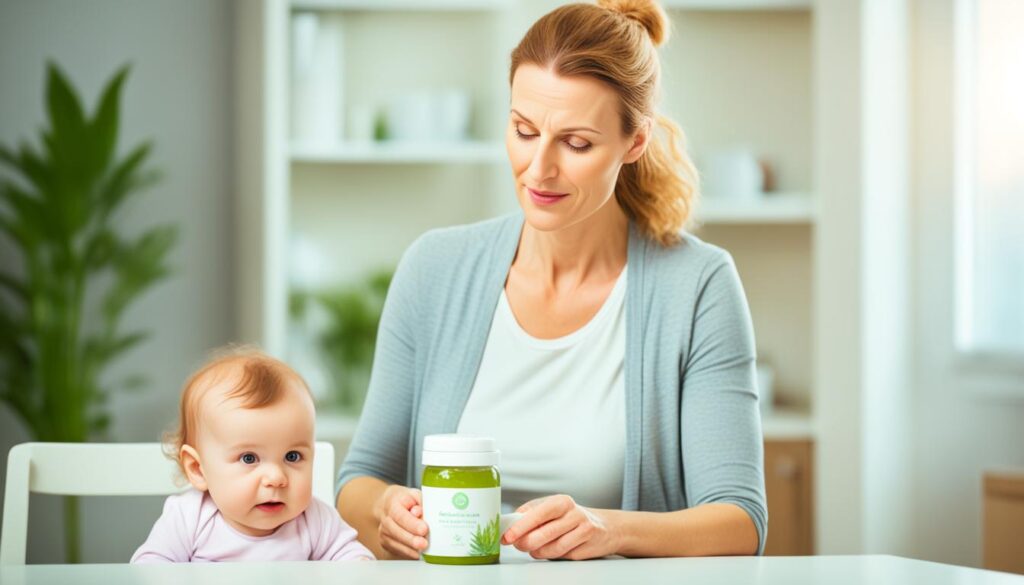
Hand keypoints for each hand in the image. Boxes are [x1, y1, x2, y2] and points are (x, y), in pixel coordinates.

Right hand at [374, 485, 427, 559]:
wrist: (390, 504)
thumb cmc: (407, 500)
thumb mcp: (415, 495)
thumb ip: (420, 502)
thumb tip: (419, 513)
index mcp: (392, 503)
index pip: (400, 515)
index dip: (412, 524)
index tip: (424, 529)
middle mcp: (385, 518)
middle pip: (396, 531)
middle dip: (411, 539)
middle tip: (424, 544)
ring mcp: (383, 531)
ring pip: (394, 543)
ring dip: (409, 548)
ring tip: (423, 550)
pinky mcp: (384, 542)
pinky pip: (395, 549)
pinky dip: (407, 553)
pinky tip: (417, 553)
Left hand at [501, 495, 618, 559]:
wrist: (605, 527)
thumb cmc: (571, 517)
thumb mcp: (553, 508)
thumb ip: (531, 513)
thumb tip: (511, 523)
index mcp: (561, 501)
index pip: (538, 513)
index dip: (521, 526)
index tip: (507, 536)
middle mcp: (574, 514)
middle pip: (545, 533)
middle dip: (526, 542)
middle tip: (517, 545)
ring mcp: (583, 531)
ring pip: (553, 548)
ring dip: (538, 552)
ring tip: (533, 549)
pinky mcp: (587, 547)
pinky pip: (563, 556)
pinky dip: (551, 556)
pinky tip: (550, 550)